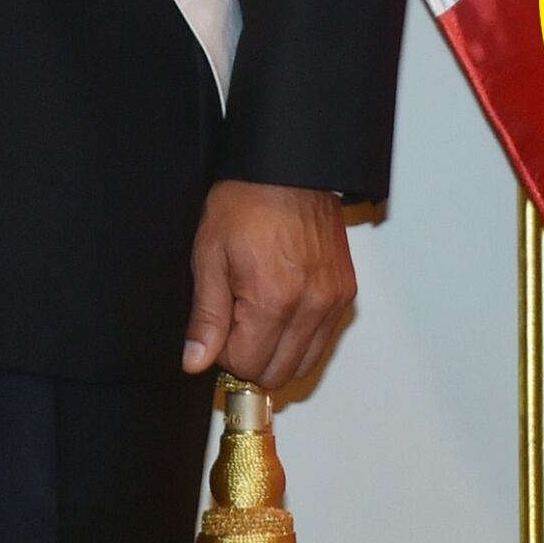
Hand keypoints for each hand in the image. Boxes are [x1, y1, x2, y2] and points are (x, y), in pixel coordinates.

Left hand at [182, 179, 356, 393]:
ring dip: (279, 351)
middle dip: (253, 358)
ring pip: (306, 363)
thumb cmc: (247, 201)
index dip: (226, 353)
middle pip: (279, 373)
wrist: (288, 168)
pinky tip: (283, 307)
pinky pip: (324, 339)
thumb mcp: (210, 256)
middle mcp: (311, 305)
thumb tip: (197, 361)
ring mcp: (333, 299)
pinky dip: (302, 336)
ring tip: (260, 314)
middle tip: (237, 324)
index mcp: (273, 299)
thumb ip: (206, 317)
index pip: (247, 366)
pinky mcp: (345, 291)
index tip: (219, 328)